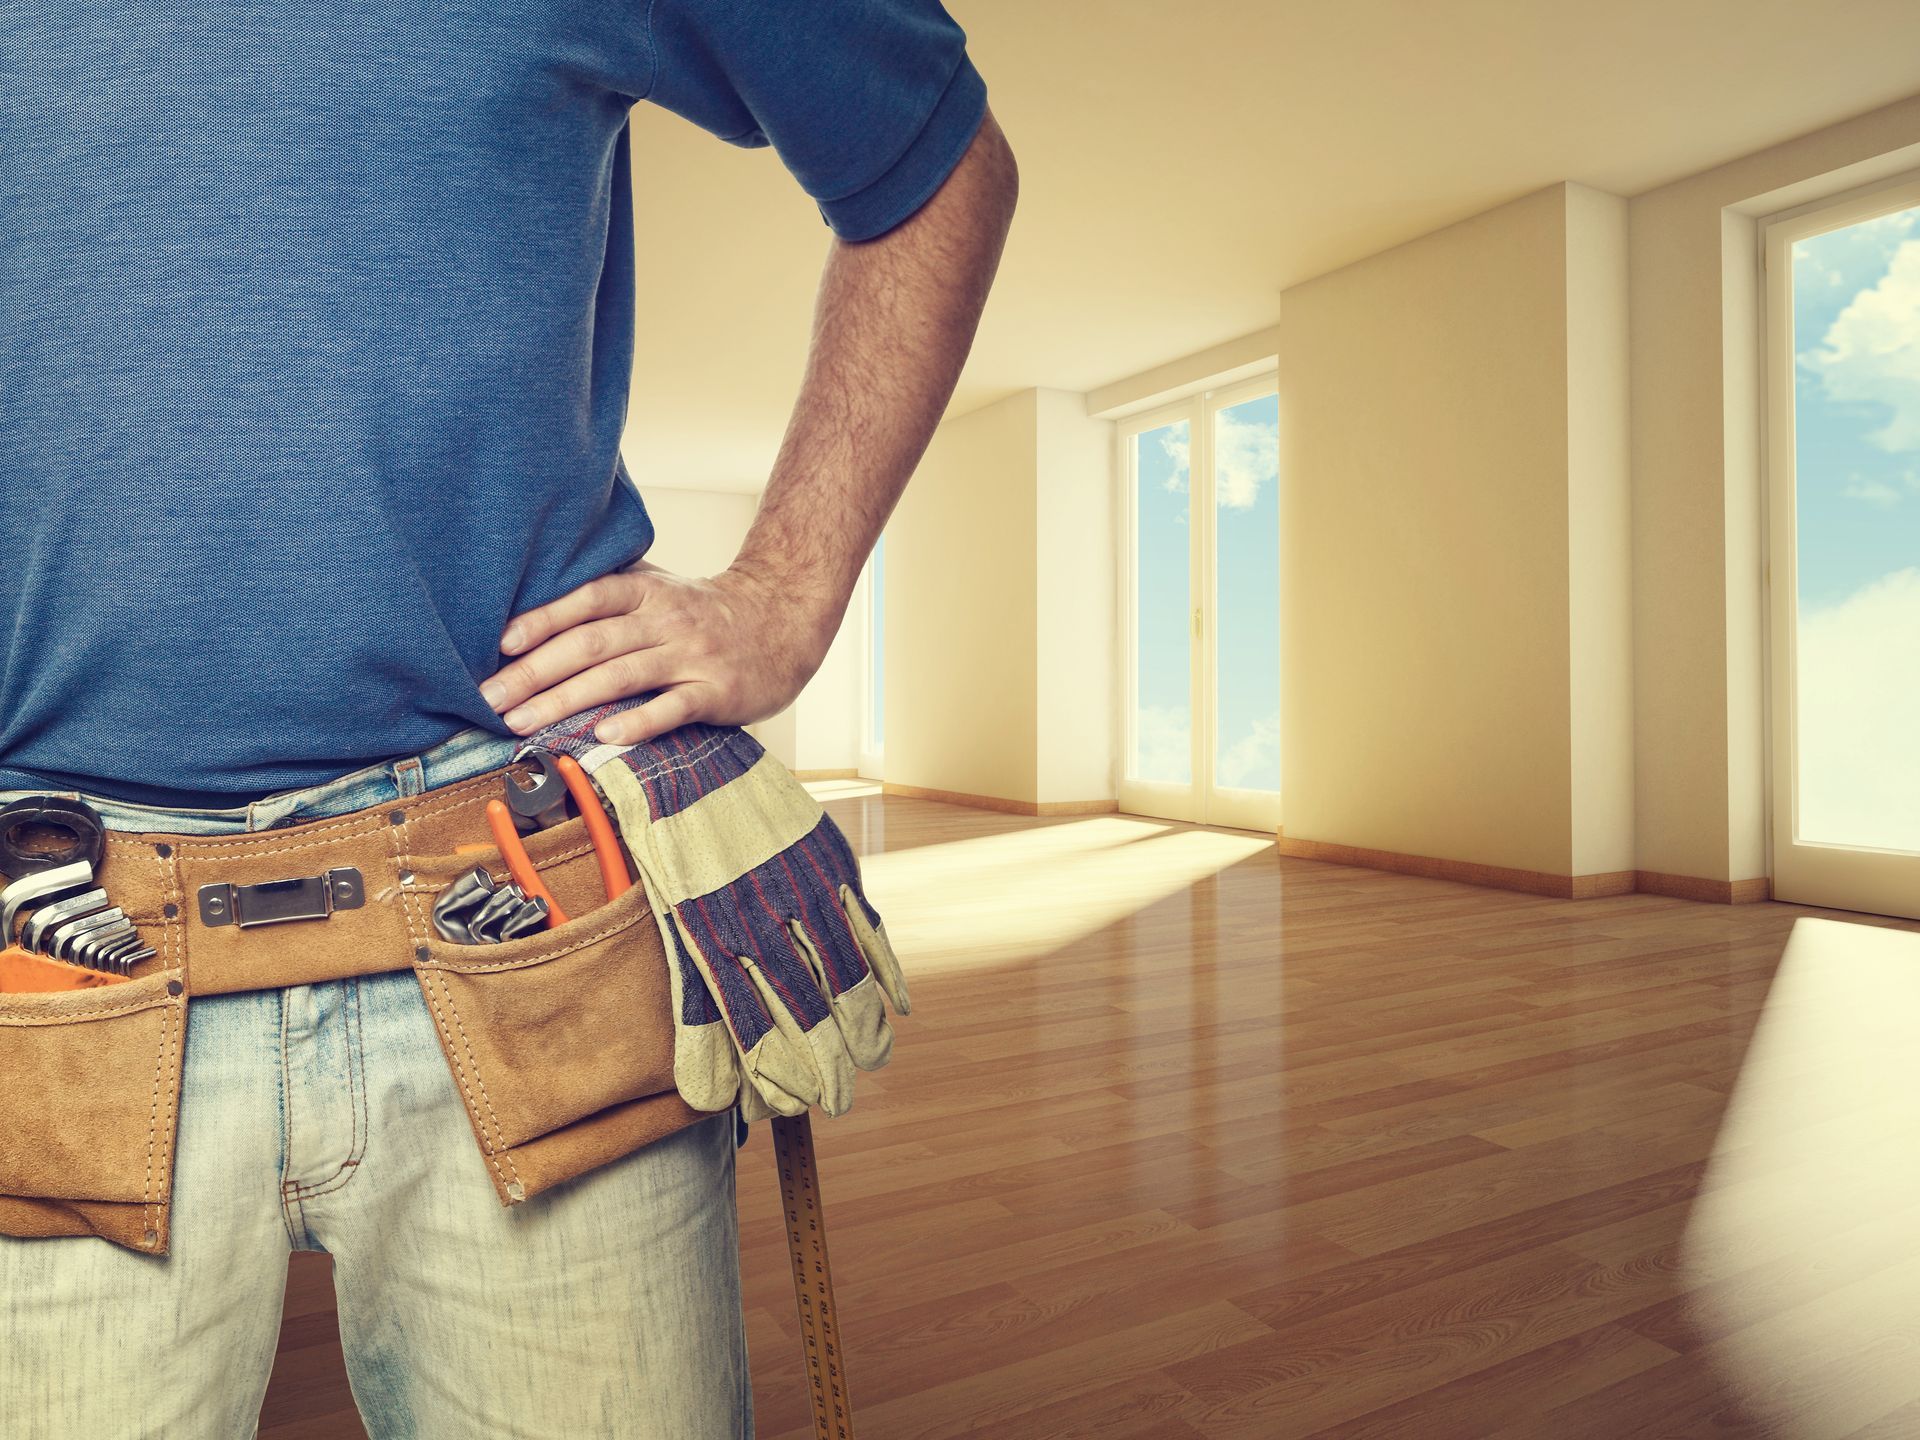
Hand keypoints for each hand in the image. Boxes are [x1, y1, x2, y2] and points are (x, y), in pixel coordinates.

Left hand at [479, 558, 836, 744]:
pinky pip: (672, 708)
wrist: (783, 621)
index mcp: (646, 592)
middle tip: (491, 699)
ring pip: (621, 676)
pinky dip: (638, 721)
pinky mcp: (716, 691)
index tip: (501, 645)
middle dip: (535, 672)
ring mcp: (691, 656)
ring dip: (566, 700)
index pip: (586, 600)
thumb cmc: (705, 613)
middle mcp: (665, 620)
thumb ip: (609, 600)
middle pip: (591, 643)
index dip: (543, 619)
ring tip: (523, 722)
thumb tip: (533, 620)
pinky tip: (604, 736)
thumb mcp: (659, 590)